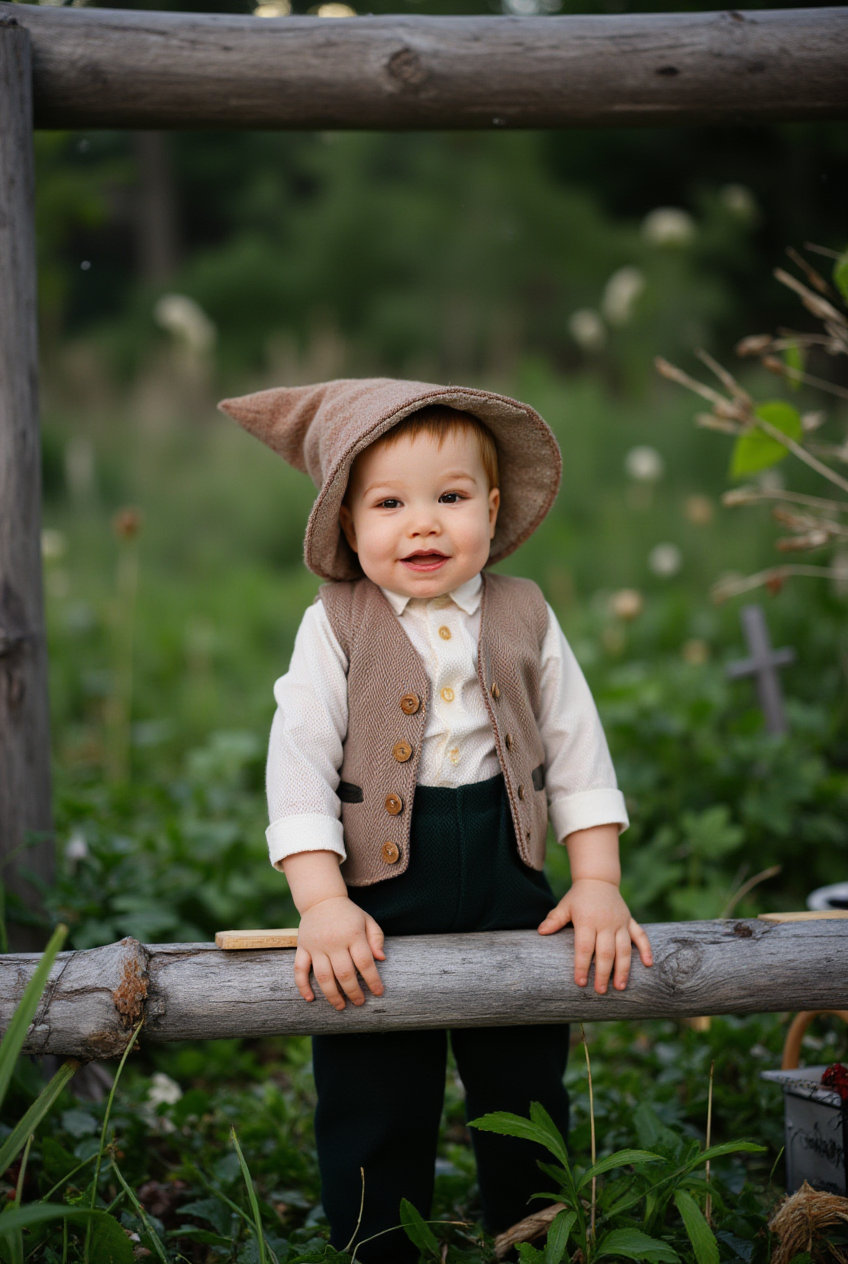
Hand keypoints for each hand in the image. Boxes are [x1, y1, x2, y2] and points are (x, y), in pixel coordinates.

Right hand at [294, 895, 385, 1010]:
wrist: (321, 899)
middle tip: (359, 1003)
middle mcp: (334, 941)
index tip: (378, 992)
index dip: (373, 980)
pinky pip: (299, 969)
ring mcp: (316, 945)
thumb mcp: (367, 920)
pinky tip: (310, 998)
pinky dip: (303, 986)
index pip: (364, 962)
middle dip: (353, 992)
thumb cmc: (348, 914)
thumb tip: (381, 959)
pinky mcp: (302, 947)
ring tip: (341, 1006)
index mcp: (353, 934)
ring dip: (332, 995)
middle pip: (344, 973)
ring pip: (323, 976)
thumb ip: (377, 938)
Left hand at [537, 879, 652, 993]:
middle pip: (605, 952)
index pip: (584, 947)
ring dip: (623, 969)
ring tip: (620, 987)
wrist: (598, 880)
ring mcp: (620, 922)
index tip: (580, 982)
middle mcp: (605, 923)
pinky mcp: (630, 921)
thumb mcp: (564, 906)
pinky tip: (648, 964)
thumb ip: (554, 920)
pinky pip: (640, 936)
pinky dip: (646, 949)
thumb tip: (540, 932)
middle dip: (603, 973)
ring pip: (624, 949)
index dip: (582, 966)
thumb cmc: (578, 897)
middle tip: (600, 991)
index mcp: (587, 920)